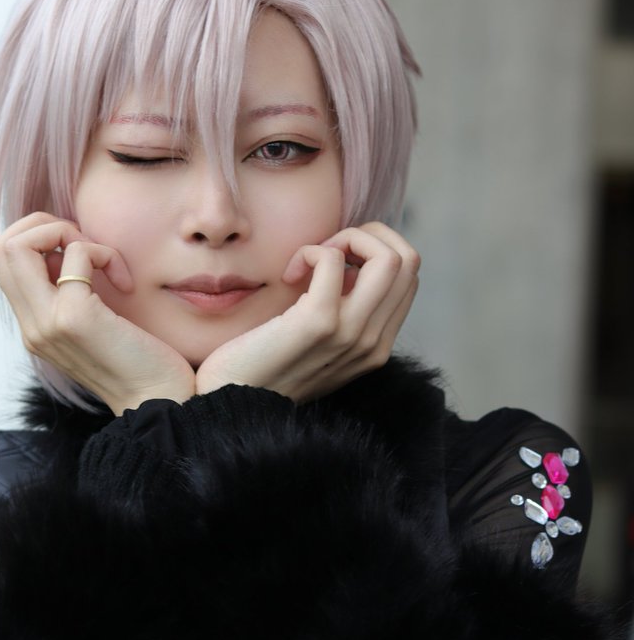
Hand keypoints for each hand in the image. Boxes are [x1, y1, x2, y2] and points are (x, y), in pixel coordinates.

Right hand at [0, 212, 195, 413]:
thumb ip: (69, 290)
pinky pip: (77, 255)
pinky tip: (125, 283)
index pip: (1, 259)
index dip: (36, 237)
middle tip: (86, 246)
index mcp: (34, 326)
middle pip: (0, 247)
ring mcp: (48, 323)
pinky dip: (104, 253)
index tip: (77, 253)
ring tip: (102, 260)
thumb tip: (65, 248)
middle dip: (44, 225)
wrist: (161, 401)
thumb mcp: (92, 323)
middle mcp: (32, 326)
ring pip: (18, 245)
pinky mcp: (75, 318)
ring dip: (67, 234)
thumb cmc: (139, 360)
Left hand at [195, 223, 418, 401]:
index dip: (375, 251)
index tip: (336, 262)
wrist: (230, 403)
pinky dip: (312, 250)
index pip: (409, 276)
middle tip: (326, 253)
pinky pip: (333, 259)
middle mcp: (372, 343)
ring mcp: (350, 334)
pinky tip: (290, 272)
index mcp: (377, 346)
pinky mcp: (318, 324)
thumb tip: (349, 262)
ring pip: (388, 257)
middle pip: (409, 260)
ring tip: (311, 260)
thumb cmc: (264, 365)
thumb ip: (344, 311)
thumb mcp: (318, 341)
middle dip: (368, 236)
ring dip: (345, 240)